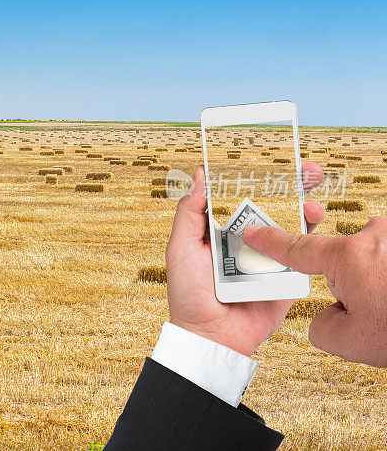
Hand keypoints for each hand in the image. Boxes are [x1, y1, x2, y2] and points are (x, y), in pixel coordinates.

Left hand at [165, 162, 325, 356]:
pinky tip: (314, 220)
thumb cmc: (188, 293)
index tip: (269, 158)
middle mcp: (247, 239)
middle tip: (304, 168)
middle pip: (272, 205)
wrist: (210, 336)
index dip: (256, 177)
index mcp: (222, 229)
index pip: (241, 196)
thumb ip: (189, 212)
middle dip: (290, 184)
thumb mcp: (180, 247)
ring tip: (311, 193)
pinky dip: (312, 236)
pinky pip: (303, 253)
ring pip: (292, 225)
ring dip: (305, 205)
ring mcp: (268, 257)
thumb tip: (199, 174)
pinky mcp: (285, 276)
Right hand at [242, 216, 386, 366]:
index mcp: (348, 257)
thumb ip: (321, 324)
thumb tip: (332, 312)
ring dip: (382, 279)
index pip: (296, 249)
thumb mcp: (348, 342)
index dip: (269, 242)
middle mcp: (376, 237)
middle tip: (376, 308)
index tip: (253, 232)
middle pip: (346, 257)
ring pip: (376, 258)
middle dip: (355, 282)